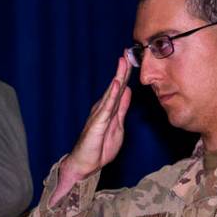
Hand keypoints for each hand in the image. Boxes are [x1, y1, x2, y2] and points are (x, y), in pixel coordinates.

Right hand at [49, 55, 131, 205]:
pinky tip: (117, 83)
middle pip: (116, 86)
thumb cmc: (99, 148)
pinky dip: (112, 94)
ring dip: (118, 76)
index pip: (120, 89)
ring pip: (111, 92)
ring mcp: (99, 114)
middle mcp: (103, 108)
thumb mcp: (117, 126)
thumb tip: (128, 92)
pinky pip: (106, 106)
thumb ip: (121, 109)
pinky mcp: (97, 123)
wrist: (84, 165)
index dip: (126, 74)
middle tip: (127, 52)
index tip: (132, 58)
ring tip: (123, 61)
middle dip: (122, 69)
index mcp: (109, 109)